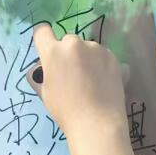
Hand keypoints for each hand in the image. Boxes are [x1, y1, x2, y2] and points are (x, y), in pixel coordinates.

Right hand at [28, 24, 126, 139]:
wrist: (97, 123)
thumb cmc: (66, 111)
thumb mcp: (46, 92)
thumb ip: (44, 73)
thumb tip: (45, 68)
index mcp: (53, 52)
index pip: (42, 31)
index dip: (43, 40)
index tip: (47, 50)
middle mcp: (74, 44)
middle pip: (67, 40)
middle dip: (67, 53)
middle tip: (72, 74)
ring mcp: (96, 48)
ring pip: (87, 47)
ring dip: (86, 57)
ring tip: (91, 81)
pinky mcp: (113, 56)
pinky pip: (102, 55)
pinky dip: (101, 64)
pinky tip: (103, 83)